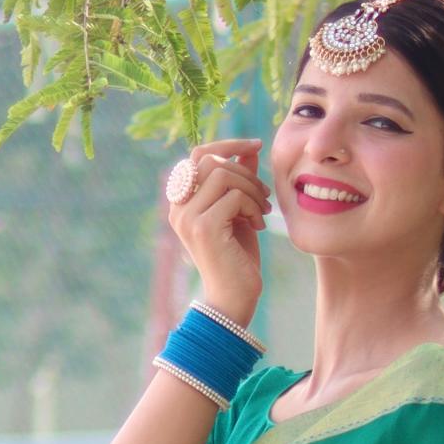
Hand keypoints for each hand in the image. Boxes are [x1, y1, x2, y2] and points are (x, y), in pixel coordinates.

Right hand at [166, 137, 269, 329]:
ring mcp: (188, 217)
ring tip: (262, 210)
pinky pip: (233, 196)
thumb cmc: (237, 257)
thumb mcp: (240, 212)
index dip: (228, 143)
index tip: (255, 145)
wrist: (234, 299)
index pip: (198, 154)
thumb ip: (240, 181)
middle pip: (211, 160)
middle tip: (265, 194)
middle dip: (246, 171)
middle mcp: (178, 208)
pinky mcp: (203, 228)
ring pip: (223, 175)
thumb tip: (249, 149)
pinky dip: (252, 206)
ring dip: (251, 189)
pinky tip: (259, 226)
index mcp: (182, 201)